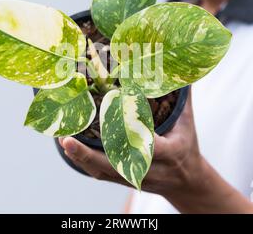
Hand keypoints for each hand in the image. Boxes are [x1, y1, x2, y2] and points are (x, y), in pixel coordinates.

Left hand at [59, 87, 203, 196]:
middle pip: (115, 165)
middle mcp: (149, 169)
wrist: (186, 182)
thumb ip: (183, 97)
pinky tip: (70, 149)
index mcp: (170, 153)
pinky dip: (84, 162)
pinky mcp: (124, 179)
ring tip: (64, 141)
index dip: (131, 136)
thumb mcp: (188, 122)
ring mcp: (134, 177)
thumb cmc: (187, 147)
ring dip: (81, 158)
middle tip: (67, 141)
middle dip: (89, 155)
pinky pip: (101, 173)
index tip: (113, 122)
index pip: (150, 146)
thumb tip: (181, 70)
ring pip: (103, 172)